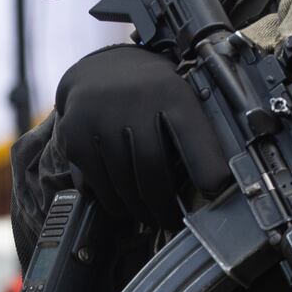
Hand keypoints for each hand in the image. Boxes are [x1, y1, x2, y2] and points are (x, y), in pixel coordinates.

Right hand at [53, 45, 231, 228]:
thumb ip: (193, 134)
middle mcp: (133, 102)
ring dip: (136, 208)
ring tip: (146, 216)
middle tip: (169, 222)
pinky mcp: (74, 135)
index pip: (192, 137)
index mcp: (169, 93)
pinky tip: (121, 202)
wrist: (99, 69)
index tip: (215, 192)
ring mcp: (99, 118)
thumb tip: (216, 185)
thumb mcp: (178, 97)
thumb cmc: (149, 94)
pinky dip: (111, 200)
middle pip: (152, 169)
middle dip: (163, 206)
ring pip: (122, 182)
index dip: (206, 168)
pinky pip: (96, 183)